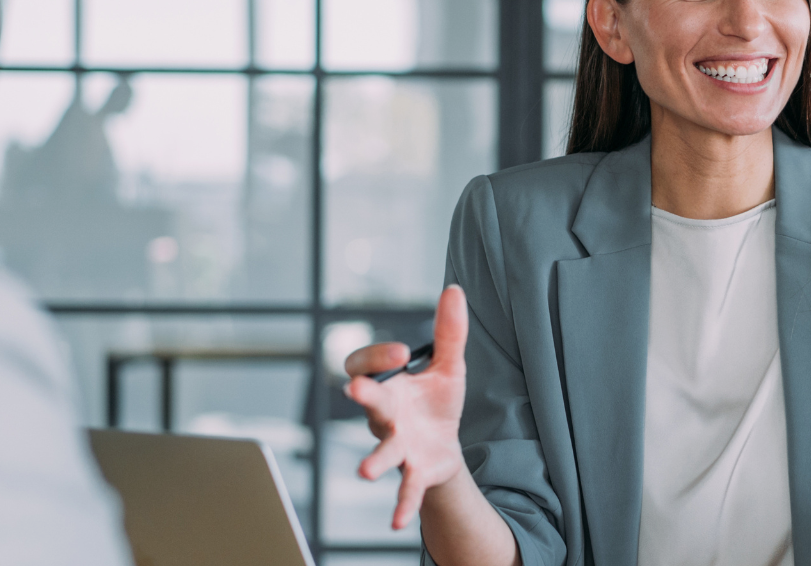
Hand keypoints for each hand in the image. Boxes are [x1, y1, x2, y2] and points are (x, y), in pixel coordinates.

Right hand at [344, 285, 470, 529]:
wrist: (445, 447)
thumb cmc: (436, 404)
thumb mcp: (448, 366)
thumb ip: (449, 332)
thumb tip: (454, 289)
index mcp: (388, 386)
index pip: (364, 366)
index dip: (378, 357)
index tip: (402, 352)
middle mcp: (385, 416)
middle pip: (369, 404)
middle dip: (364, 396)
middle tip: (356, 390)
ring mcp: (397, 446)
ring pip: (381, 451)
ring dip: (373, 461)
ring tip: (366, 471)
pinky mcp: (414, 471)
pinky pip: (405, 489)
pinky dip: (401, 504)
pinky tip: (395, 521)